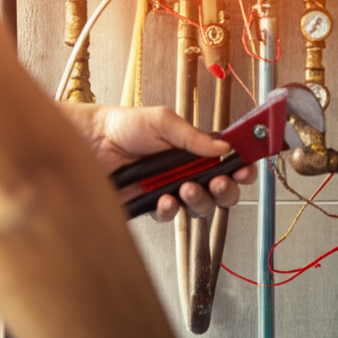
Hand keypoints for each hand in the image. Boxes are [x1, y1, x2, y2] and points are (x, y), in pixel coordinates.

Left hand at [58, 103, 256, 220]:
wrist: (92, 142)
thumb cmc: (124, 126)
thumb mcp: (162, 121)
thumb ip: (192, 136)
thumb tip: (223, 146)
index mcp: (194, 150)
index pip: (227, 162)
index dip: (241, 169)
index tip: (246, 169)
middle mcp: (186, 172)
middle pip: (220, 191)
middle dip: (225, 190)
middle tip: (218, 182)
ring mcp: (171, 190)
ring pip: (199, 208)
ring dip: (198, 200)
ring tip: (185, 188)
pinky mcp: (152, 205)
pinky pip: (170, 216)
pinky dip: (170, 209)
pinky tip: (163, 199)